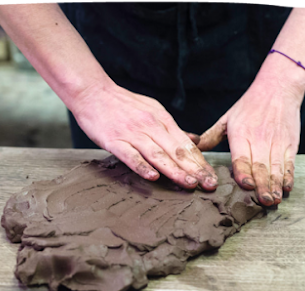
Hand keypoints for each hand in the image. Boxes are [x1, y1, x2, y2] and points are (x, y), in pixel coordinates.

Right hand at [70, 80, 217, 190]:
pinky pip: (130, 155)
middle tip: (209, 185)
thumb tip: (195, 140)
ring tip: (190, 183)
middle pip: (177, 151)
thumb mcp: (153, 110)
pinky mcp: (114, 141)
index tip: (212, 177)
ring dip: (175, 170)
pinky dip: (142, 166)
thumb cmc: (123, 104)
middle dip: (195, 169)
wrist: (93, 92)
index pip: (186, 144)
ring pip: (158, 155)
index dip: (200, 162)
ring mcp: (133, 134)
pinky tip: (153, 177)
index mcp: (162, 120)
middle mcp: (151, 126)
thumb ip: (173, 128)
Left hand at [197, 79, 303, 205]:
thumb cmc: (250, 104)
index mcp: (241, 134)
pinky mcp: (290, 144)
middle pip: (260, 166)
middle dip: (262, 186)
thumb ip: (211, 136)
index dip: (244, 172)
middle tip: (263, 201)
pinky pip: (289, 163)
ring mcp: (277, 142)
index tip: (246, 185)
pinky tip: (287, 187)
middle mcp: (259, 139)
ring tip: (275, 199)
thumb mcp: (227, 118)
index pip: (242, 157)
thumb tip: (193, 147)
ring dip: (276, 185)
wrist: (278, 87)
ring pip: (276, 167)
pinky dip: (288, 176)